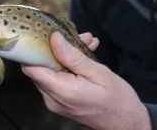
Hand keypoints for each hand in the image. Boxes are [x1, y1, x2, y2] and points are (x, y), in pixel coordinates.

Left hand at [22, 32, 151, 129]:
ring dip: (63, 55)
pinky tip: (82, 55)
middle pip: (39, 68)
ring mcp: (54, 101)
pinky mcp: (59, 101)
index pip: (31, 68)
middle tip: (74, 36)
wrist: (125, 124)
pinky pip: (56, 79)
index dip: (33, 50)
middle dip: (54, 49)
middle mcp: (52, 98)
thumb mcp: (98, 73)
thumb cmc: (117, 100)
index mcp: (61, 91)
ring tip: (84, 43)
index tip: (45, 35)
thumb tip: (54, 38)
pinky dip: (66, 66)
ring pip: (49, 71)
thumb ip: (73, 56)